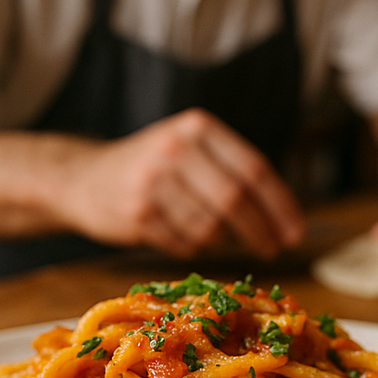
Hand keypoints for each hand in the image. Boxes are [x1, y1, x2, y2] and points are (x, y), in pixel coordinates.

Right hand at [57, 108, 304, 259]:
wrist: (82, 178)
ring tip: (211, 236)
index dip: (280, 205)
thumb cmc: (150, 167)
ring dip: (219, 241)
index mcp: (197, 127)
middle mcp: (175, 148)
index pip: (253, 169)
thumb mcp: (187, 148)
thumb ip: (228, 170)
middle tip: (273, 250)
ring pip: (210, 227)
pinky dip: (192, 248)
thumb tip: (281, 217)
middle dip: (260, 231)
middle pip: (235, 200)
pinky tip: (181, 237)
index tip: (294, 232)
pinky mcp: (137, 213)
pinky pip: (184, 244)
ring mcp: (153, 180)